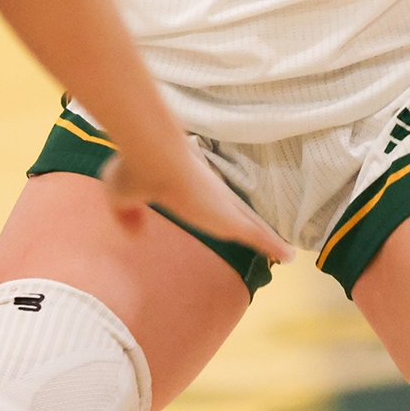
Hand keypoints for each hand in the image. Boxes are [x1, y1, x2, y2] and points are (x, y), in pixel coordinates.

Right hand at [101, 146, 289, 263]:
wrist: (152, 155)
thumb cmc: (136, 168)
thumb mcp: (120, 196)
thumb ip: (125, 215)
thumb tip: (134, 232)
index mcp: (188, 185)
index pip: (212, 200)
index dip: (223, 210)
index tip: (233, 218)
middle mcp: (211, 194)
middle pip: (238, 213)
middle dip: (252, 226)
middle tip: (268, 238)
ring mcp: (223, 205)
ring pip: (251, 224)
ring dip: (267, 237)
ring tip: (284, 251)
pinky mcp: (230, 218)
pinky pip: (257, 235)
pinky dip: (272, 244)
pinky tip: (289, 255)